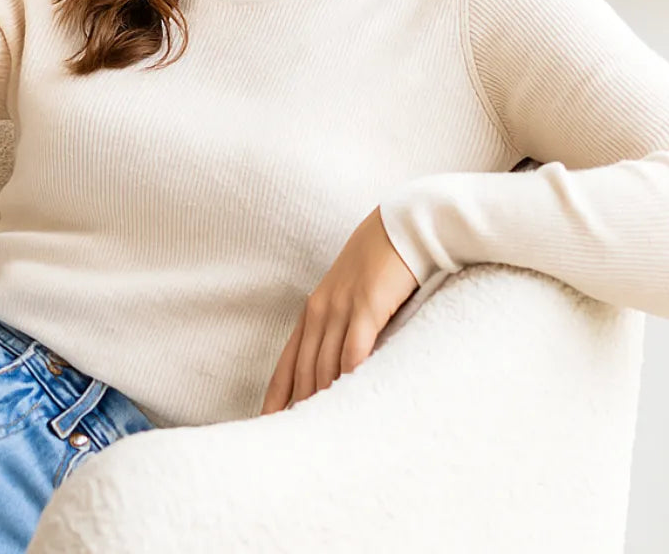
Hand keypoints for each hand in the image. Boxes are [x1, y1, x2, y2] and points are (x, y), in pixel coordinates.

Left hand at [260, 206, 418, 415]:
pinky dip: (349, 379)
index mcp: (313, 310)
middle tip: (297, 442)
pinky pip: (353, 352)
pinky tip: (349, 402)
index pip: (287, 362)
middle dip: (299, 407)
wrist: (401, 226)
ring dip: (324, 401)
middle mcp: (320, 311)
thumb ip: (343, 325)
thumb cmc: (380, 262)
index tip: (267, 424)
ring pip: (325, 366)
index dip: (276, 396)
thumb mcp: (351, 294)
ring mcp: (341, 308)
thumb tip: (343, 364)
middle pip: (304, 371)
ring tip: (323, 435)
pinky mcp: (366, 306)